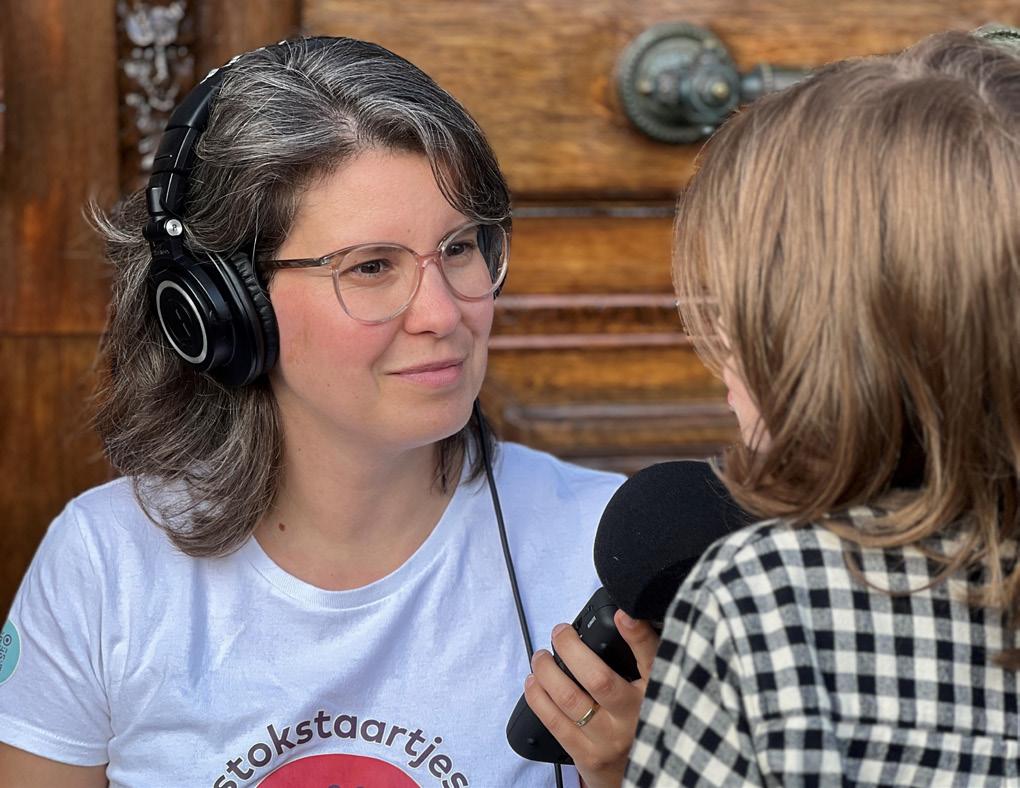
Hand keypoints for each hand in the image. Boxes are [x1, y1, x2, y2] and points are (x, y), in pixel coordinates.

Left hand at [523, 610, 658, 787]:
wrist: (639, 774)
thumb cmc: (642, 720)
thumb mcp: (654, 687)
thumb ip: (643, 657)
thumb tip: (625, 615)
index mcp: (657, 692)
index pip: (653, 660)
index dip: (638, 636)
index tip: (622, 616)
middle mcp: (637, 717)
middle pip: (599, 680)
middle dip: (571, 649)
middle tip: (559, 633)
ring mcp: (610, 738)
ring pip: (570, 699)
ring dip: (547, 672)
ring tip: (540, 657)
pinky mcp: (588, 755)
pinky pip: (555, 723)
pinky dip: (538, 698)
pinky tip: (533, 683)